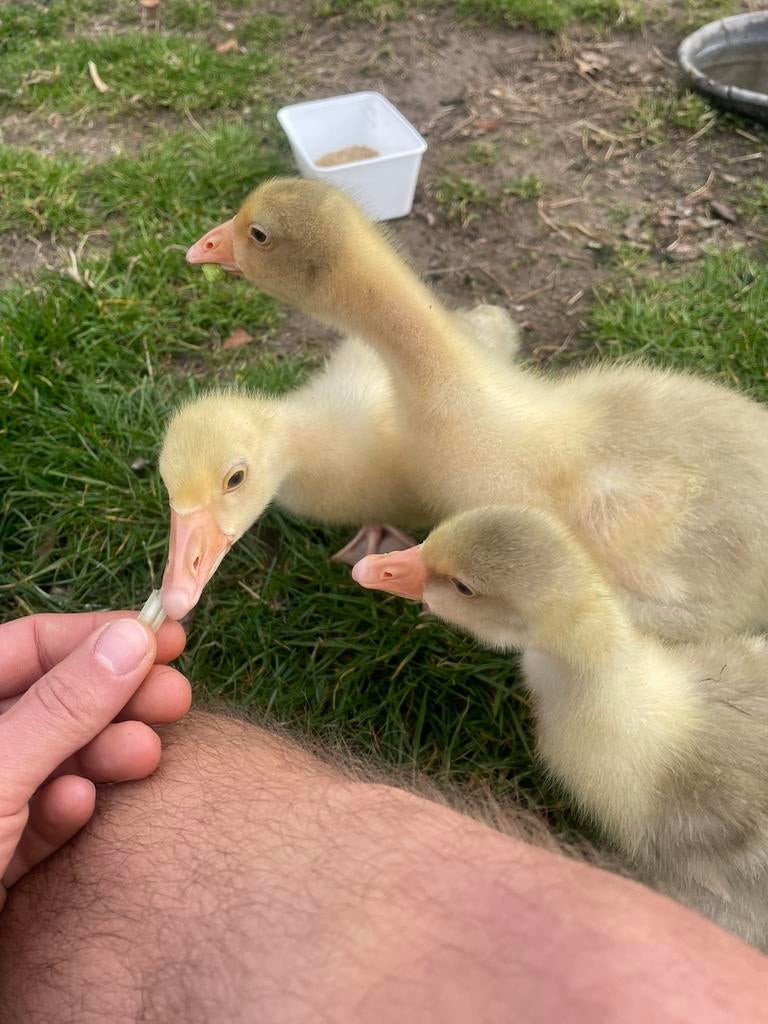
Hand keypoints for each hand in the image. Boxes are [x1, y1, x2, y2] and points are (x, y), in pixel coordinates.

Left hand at [0, 611, 189, 909]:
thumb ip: (64, 705)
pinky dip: (65, 806)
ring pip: (53, 756)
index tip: (164, 638)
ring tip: (148, 755)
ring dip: (102, 751)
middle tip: (176, 698)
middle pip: (51, 696)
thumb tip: (132, 636)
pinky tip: (81, 807)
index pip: (28, 643)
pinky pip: (37, 812)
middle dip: (115, 696)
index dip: (98, 635)